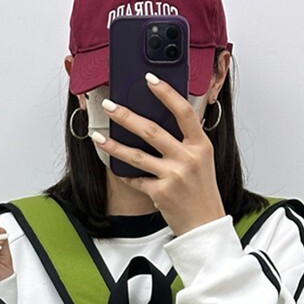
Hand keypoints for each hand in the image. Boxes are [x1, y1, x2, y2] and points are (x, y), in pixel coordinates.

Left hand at [93, 74, 225, 236]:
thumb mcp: (203, 160)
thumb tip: (161, 122)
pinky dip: (125, 175)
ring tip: (98, 137)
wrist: (205, 224)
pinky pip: (136, 179)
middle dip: (127, 116)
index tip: (150, 79)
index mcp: (200, 145)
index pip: (183, 112)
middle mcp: (187, 158)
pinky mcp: (161, 192)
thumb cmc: (202, 192)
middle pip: (152, 131)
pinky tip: (116, 168)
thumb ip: (186, 142)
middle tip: (110, 105)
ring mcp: (173, 176)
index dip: (166, 93)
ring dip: (114, 146)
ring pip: (137, 156)